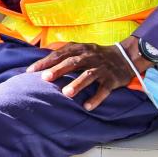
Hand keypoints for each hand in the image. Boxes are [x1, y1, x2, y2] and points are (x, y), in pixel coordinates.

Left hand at [26, 38, 151, 110]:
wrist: (126, 57)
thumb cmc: (96, 55)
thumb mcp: (81, 49)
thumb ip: (63, 53)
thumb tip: (40, 60)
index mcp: (80, 49)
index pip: (59, 54)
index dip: (45, 61)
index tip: (31, 71)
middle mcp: (90, 56)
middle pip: (73, 62)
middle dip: (58, 70)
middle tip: (45, 78)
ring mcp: (102, 68)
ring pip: (88, 75)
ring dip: (77, 84)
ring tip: (66, 93)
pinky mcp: (112, 79)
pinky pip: (104, 89)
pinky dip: (96, 98)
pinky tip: (88, 106)